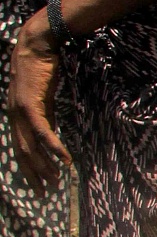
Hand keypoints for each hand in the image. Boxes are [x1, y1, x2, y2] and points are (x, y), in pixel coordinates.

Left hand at [7, 13, 68, 188]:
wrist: (37, 43)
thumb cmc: (42, 65)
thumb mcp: (43, 95)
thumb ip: (44, 113)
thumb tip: (50, 131)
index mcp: (16, 115)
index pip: (20, 147)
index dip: (29, 167)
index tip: (40, 183)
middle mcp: (13, 116)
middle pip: (22, 152)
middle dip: (34, 174)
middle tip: (45, 193)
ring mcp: (20, 111)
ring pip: (30, 147)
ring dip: (43, 166)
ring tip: (54, 182)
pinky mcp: (31, 105)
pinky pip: (43, 133)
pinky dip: (53, 148)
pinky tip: (64, 160)